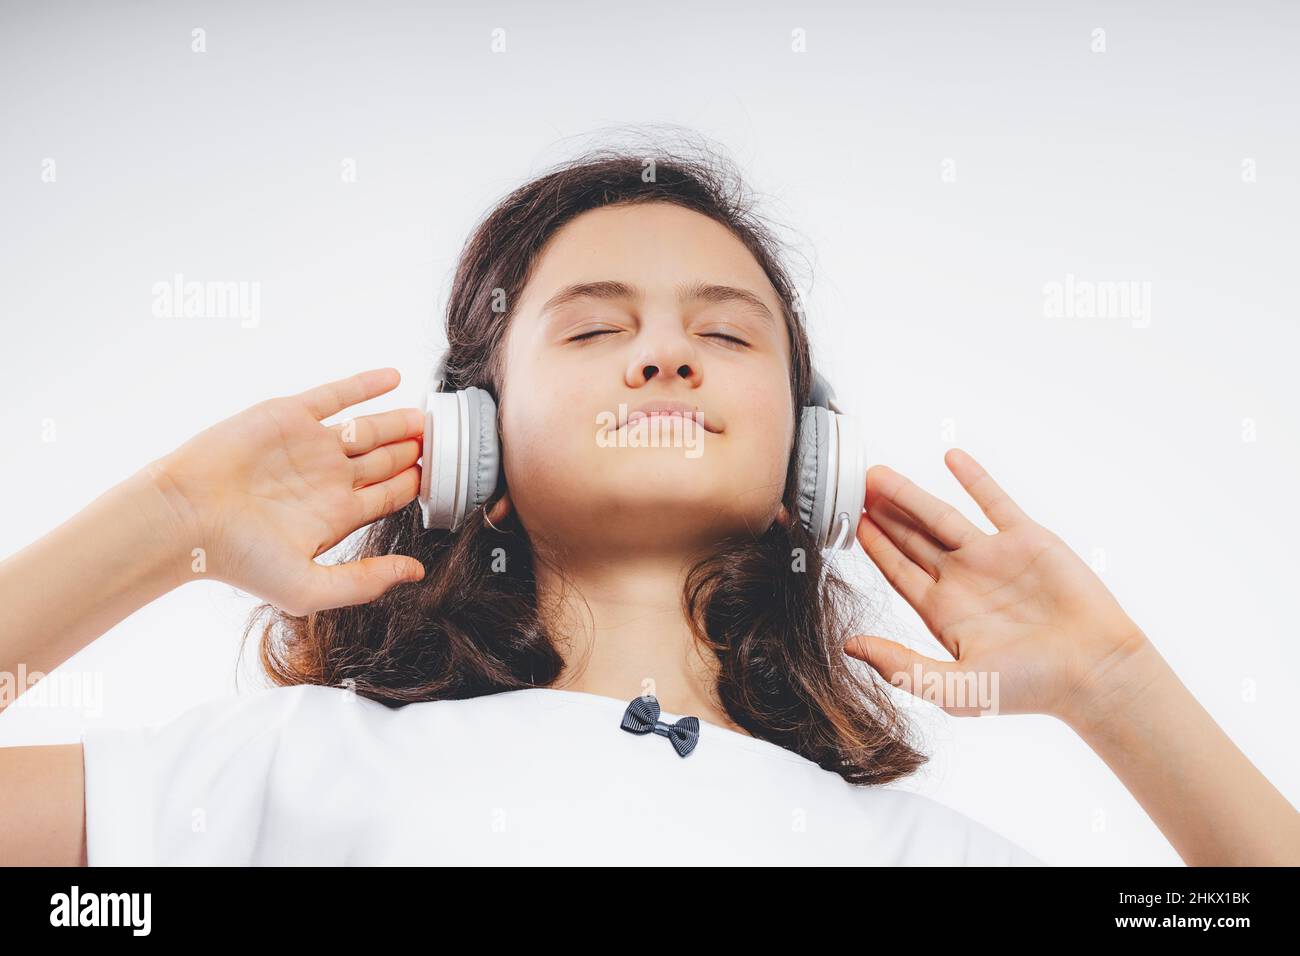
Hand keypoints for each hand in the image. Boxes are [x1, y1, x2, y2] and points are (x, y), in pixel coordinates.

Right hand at [146, 367, 425, 615]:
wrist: (186, 517)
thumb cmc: (240, 559)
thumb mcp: (311, 586)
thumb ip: (366, 581)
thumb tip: (417, 573)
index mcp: (334, 515)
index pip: (389, 497)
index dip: (419, 487)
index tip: (450, 479)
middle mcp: (326, 479)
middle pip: (385, 461)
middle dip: (416, 454)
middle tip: (449, 443)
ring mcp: (310, 445)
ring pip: (369, 428)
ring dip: (400, 422)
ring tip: (431, 417)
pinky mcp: (290, 416)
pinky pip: (336, 395)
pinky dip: (365, 385)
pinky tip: (394, 378)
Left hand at [843, 448, 1149, 722]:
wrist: (1095, 670)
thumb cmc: (1030, 688)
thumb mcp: (954, 687)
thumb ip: (900, 666)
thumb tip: (849, 647)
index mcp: (944, 612)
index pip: (898, 571)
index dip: (874, 546)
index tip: (850, 522)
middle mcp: (964, 580)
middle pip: (912, 538)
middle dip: (883, 513)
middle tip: (855, 487)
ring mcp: (994, 557)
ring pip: (941, 516)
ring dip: (910, 494)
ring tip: (880, 474)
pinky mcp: (1027, 540)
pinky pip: (994, 501)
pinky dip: (973, 479)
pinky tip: (950, 457)